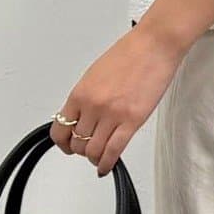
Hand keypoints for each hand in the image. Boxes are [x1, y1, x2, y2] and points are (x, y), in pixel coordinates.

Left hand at [52, 24, 185, 174]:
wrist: (153, 46)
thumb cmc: (129, 54)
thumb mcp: (95, 75)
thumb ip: (86, 98)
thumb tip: (81, 118)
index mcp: (80, 93)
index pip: (60, 129)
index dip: (62, 143)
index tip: (67, 146)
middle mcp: (92, 106)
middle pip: (77, 143)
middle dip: (81, 151)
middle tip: (88, 150)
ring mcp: (112, 115)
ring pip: (93, 151)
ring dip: (94, 158)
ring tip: (99, 158)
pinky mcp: (132, 121)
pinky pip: (113, 151)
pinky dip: (107, 164)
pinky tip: (106, 167)